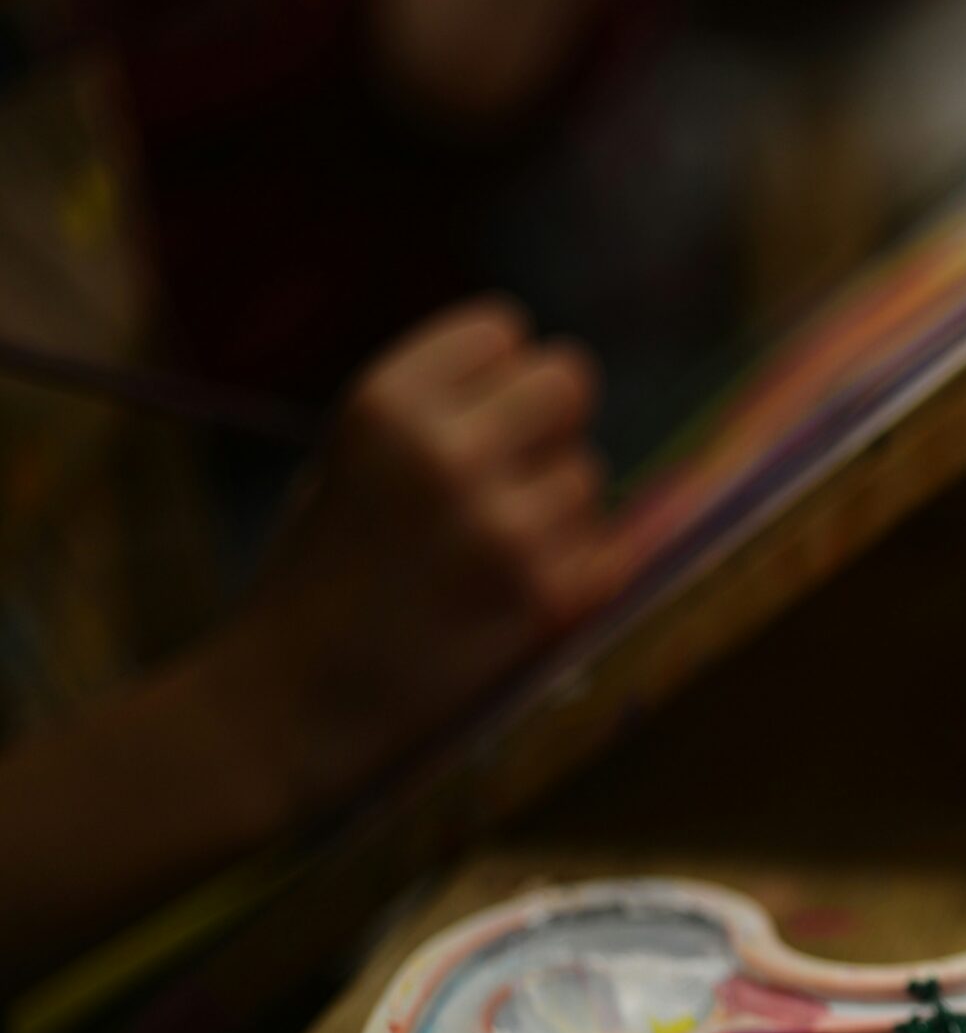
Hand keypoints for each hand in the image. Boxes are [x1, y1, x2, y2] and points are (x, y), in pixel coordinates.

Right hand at [238, 298, 626, 807]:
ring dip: (559, 509)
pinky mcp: (544, 596)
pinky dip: (578, 570)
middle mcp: (446, 451)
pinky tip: (516, 595)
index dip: (498, 376)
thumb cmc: (318, 576)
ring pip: (591, 474)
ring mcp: (503, 525)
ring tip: (489, 554)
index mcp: (384, 402)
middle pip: (569, 381)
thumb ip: (438, 414)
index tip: (477, 417)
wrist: (290, 702)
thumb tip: (545, 385)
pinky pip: (609, 549)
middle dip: (547, 424)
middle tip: (511, 474)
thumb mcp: (350, 458)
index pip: (503, 329)